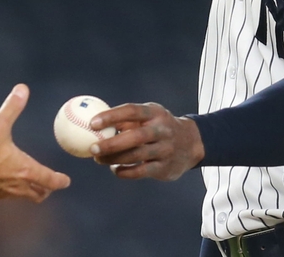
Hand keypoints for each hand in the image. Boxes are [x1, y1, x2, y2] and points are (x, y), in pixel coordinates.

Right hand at [0, 84, 70, 202]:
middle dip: (46, 189)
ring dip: (29, 191)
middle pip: (39, 194)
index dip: (60, 180)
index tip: (66, 181)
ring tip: (29, 183)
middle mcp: (18, 185)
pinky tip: (4, 182)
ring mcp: (3, 193)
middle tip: (49, 184)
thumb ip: (12, 107)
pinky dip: (10, 191)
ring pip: (23, 197)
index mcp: (26, 169)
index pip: (50, 179)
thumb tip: (22, 88)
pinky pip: (5, 196)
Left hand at [89, 102, 203, 180]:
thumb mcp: (149, 116)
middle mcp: (162, 130)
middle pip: (135, 137)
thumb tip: (93, 122)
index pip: (132, 111)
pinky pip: (141, 172)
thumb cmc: (159, 127)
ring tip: (98, 159)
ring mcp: (165, 149)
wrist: (191, 143)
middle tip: (92, 147)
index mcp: (155, 113)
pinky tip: (115, 169)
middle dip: (111, 143)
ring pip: (137, 156)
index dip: (111, 116)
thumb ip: (126, 119)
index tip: (92, 123)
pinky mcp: (165, 167)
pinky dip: (125, 172)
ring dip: (114, 159)